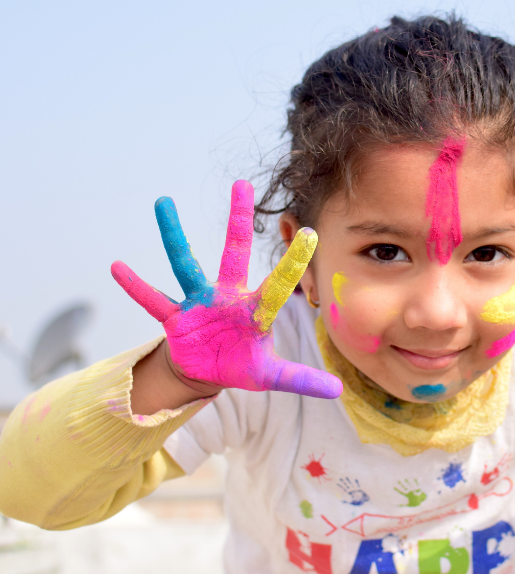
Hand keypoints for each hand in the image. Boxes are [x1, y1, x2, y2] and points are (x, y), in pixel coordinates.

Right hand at [112, 180, 341, 398]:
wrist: (206, 370)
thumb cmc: (241, 364)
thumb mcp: (271, 376)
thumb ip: (301, 378)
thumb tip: (338, 390)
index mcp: (255, 310)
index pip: (279, 284)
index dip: (293, 263)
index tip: (311, 234)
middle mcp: (227, 296)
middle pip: (234, 252)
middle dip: (239, 220)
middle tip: (242, 184)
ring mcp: (199, 302)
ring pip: (185, 264)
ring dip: (173, 235)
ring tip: (163, 202)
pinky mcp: (175, 317)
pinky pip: (152, 300)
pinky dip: (135, 286)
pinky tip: (117, 266)